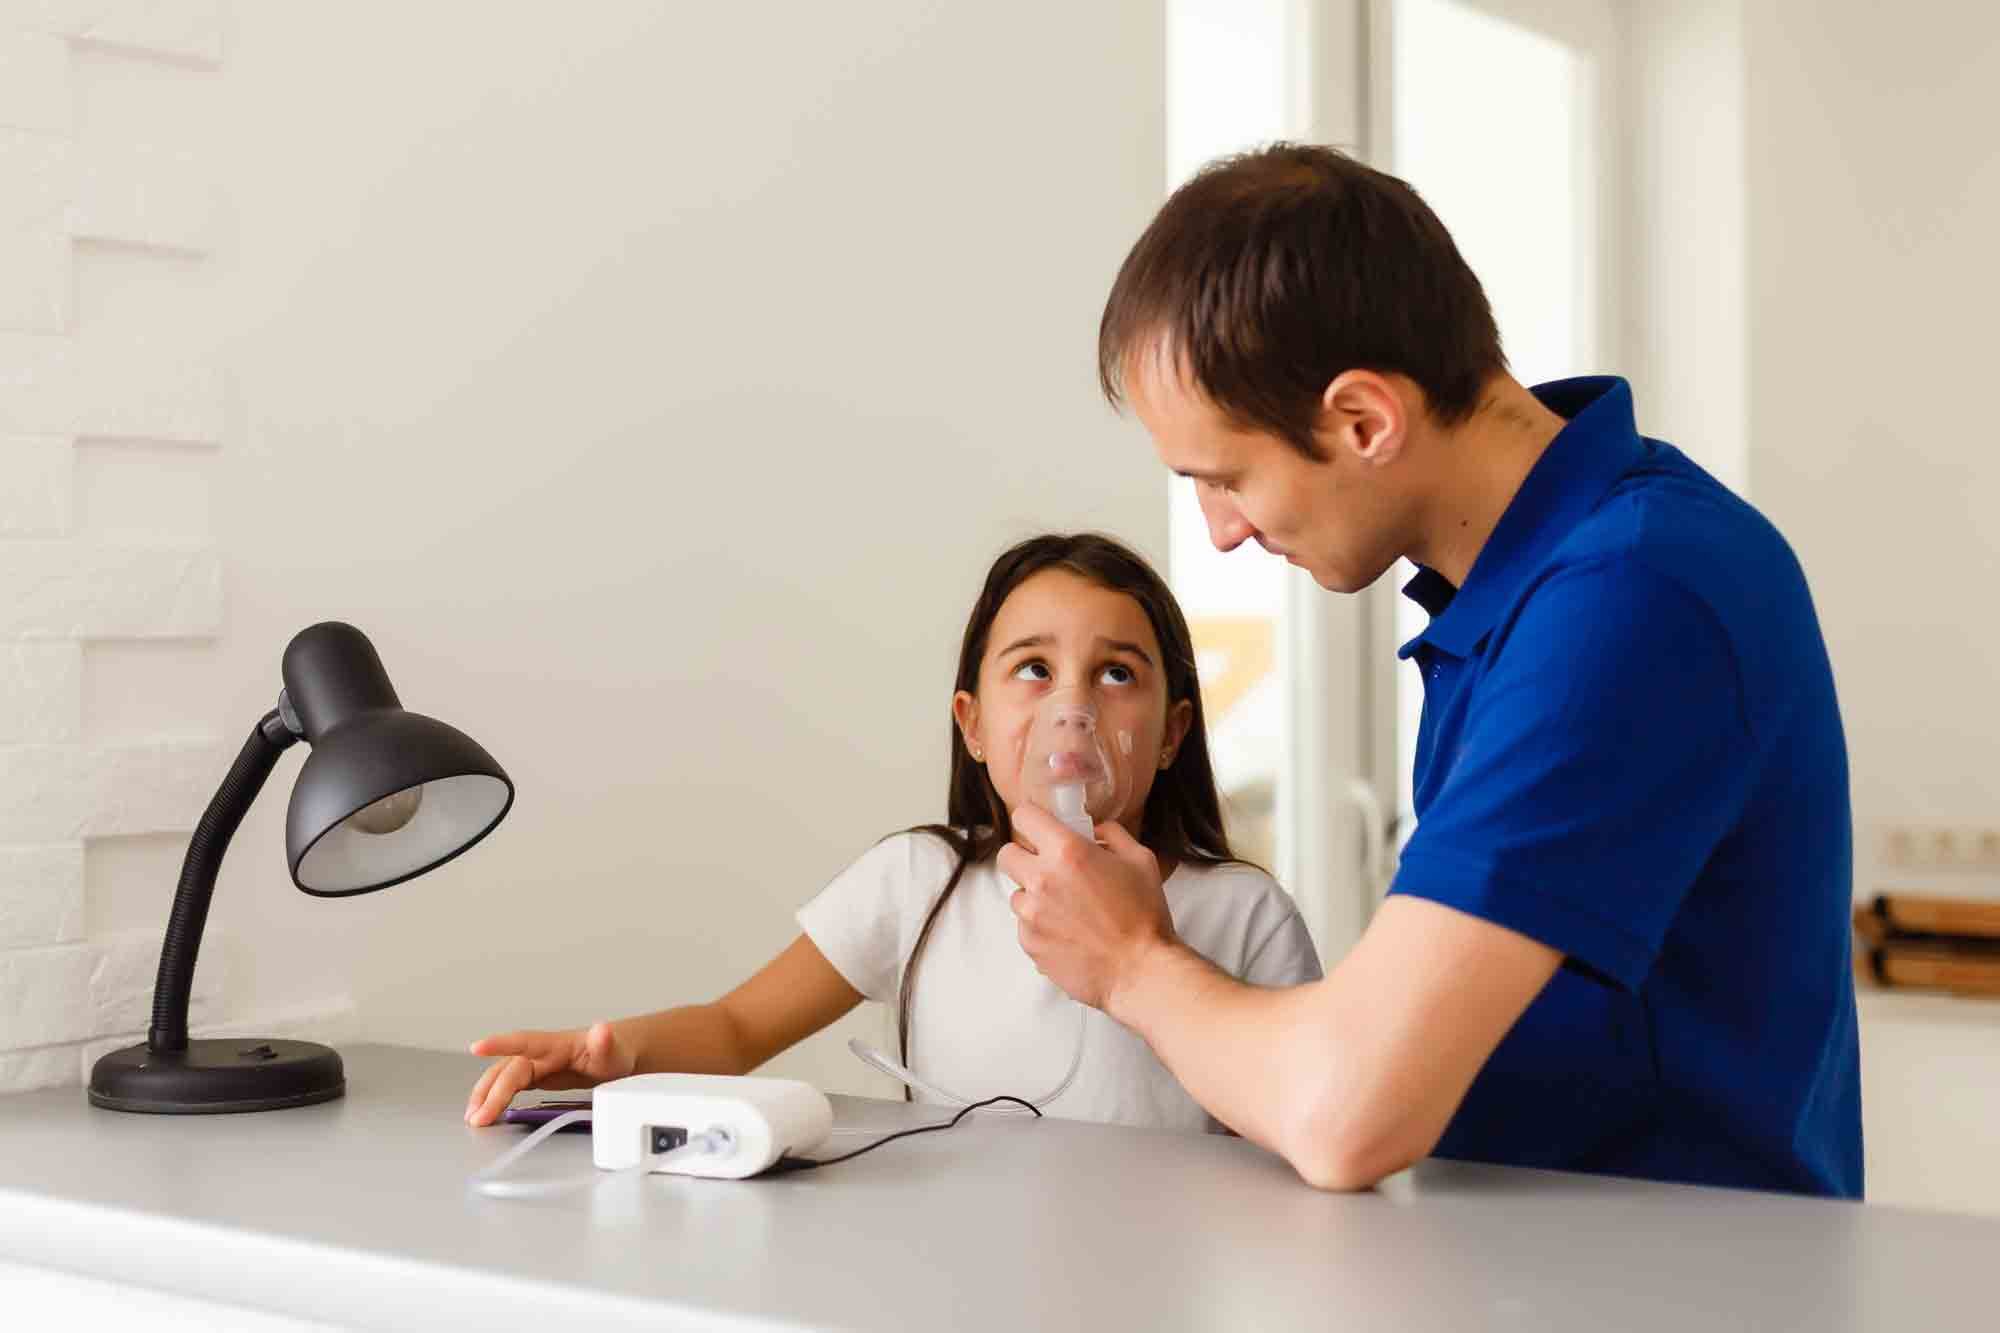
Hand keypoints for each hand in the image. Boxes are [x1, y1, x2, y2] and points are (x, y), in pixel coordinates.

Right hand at [463, 1021, 635, 1125]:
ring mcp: (538, 1064)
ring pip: (503, 1077)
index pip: (525, 1042)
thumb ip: (606, 1044)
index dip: (501, 1044)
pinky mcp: (538, 1076)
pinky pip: (510, 1085)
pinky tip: (486, 1112)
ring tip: (473, 1118)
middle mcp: (542, 1053)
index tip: (476, 1047)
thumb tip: (601, 1030)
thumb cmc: (616, 1052)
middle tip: (478, 1118)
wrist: (618, 1053)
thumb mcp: (615, 1051)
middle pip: (509, 1070)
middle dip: (490, 1093)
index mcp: (558, 1044)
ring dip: (485, 1096)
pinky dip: (495, 1098)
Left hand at [997, 805, 1178, 1013]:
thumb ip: (1112, 835)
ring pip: (1016, 893)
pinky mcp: (1029, 943)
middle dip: (1024, 857)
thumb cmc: (1144, 916)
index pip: (1024, 817)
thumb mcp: (1140, 860)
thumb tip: (1094, 832)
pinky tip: (1068, 932)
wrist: (1140, 970)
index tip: (1040, 828)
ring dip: (1034, 896)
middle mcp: (1042, 880)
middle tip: (1049, 868)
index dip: (1033, 820)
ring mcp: (1031, 914)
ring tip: (1067, 909)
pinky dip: (1040, 926)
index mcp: (1068, 852)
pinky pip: (1024, 925)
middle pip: (1007, 854)